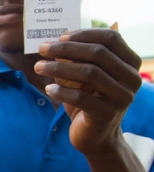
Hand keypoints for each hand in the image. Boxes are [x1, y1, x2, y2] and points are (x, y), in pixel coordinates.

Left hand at [36, 29, 142, 155]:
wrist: (95, 136)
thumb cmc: (88, 100)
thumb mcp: (84, 76)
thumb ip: (77, 58)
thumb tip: (55, 42)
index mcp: (130, 63)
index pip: (112, 38)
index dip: (84, 34)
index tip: (59, 37)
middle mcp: (132, 78)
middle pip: (98, 53)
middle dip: (66, 48)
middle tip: (42, 49)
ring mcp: (122, 97)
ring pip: (89, 73)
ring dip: (59, 68)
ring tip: (38, 67)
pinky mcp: (107, 114)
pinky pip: (81, 97)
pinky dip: (61, 91)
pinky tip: (49, 90)